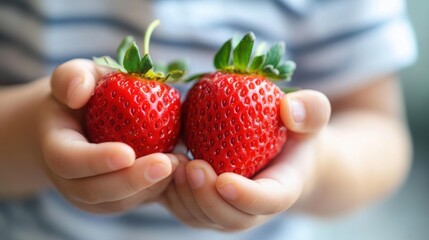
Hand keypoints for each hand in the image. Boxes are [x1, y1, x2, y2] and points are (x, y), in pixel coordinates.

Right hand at [37, 59, 177, 213]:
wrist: (81, 124)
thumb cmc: (83, 94)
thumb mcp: (77, 76)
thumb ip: (72, 77)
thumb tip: (77, 93)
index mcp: (54, 147)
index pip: (68, 160)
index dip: (96, 160)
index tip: (127, 153)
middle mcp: (68, 179)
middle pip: (94, 191)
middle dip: (131, 181)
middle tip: (165, 164)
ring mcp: (90, 194)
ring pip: (119, 201)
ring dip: (149, 187)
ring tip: (178, 164)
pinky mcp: (113, 199)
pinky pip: (134, 201)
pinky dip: (156, 189)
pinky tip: (178, 170)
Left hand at [161, 90, 330, 230]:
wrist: (282, 154)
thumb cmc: (296, 132)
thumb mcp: (311, 116)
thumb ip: (310, 110)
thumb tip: (288, 110)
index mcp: (283, 189)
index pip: (269, 201)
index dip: (247, 197)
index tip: (225, 180)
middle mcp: (254, 209)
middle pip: (230, 218)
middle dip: (208, 199)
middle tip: (192, 167)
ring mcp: (228, 210)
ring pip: (202, 217)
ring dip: (185, 197)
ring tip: (172, 166)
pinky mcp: (206, 204)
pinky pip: (185, 207)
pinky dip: (170, 192)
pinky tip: (161, 166)